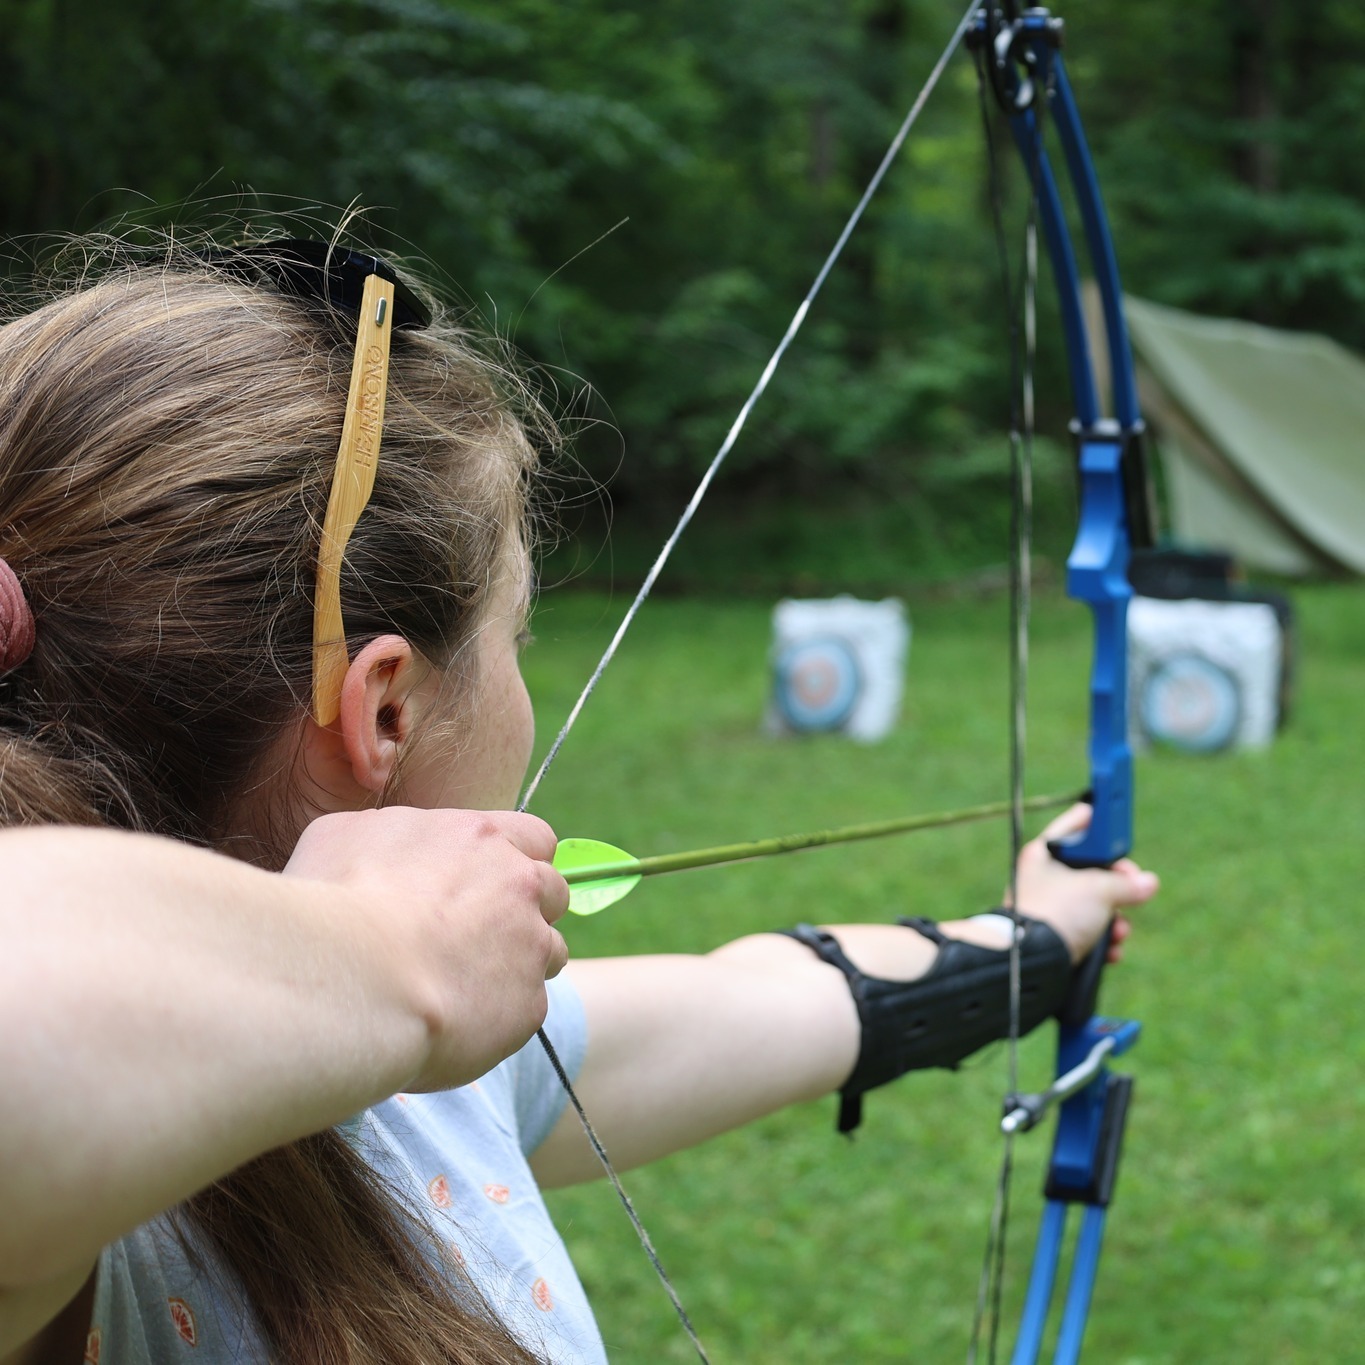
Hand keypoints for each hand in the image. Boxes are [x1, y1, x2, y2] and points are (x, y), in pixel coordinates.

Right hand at [285, 806, 568, 1089]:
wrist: (355, 981)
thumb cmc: (337, 903)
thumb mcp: (342, 836)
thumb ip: (387, 836)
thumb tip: (383, 851)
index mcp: (483, 838)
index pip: (534, 837)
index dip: (516, 860)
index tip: (487, 883)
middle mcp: (520, 886)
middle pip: (552, 893)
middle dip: (525, 911)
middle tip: (474, 937)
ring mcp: (531, 948)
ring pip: (548, 952)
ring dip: (517, 964)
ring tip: (460, 983)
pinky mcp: (528, 1008)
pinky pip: (524, 1008)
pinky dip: (497, 1015)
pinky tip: (452, 1020)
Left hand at [1008, 803, 1157, 963]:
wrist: (1033, 963)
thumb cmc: (1057, 913)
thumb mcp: (1099, 889)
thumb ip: (1126, 883)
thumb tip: (1147, 883)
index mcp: (1043, 855)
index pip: (1073, 827)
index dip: (1097, 823)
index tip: (1114, 819)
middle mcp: (1043, 880)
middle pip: (1090, 871)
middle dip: (1117, 885)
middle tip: (1133, 886)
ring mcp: (1050, 910)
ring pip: (1093, 906)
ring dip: (1115, 919)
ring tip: (1119, 929)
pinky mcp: (1056, 938)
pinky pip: (1088, 933)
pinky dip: (1103, 941)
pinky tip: (1112, 949)